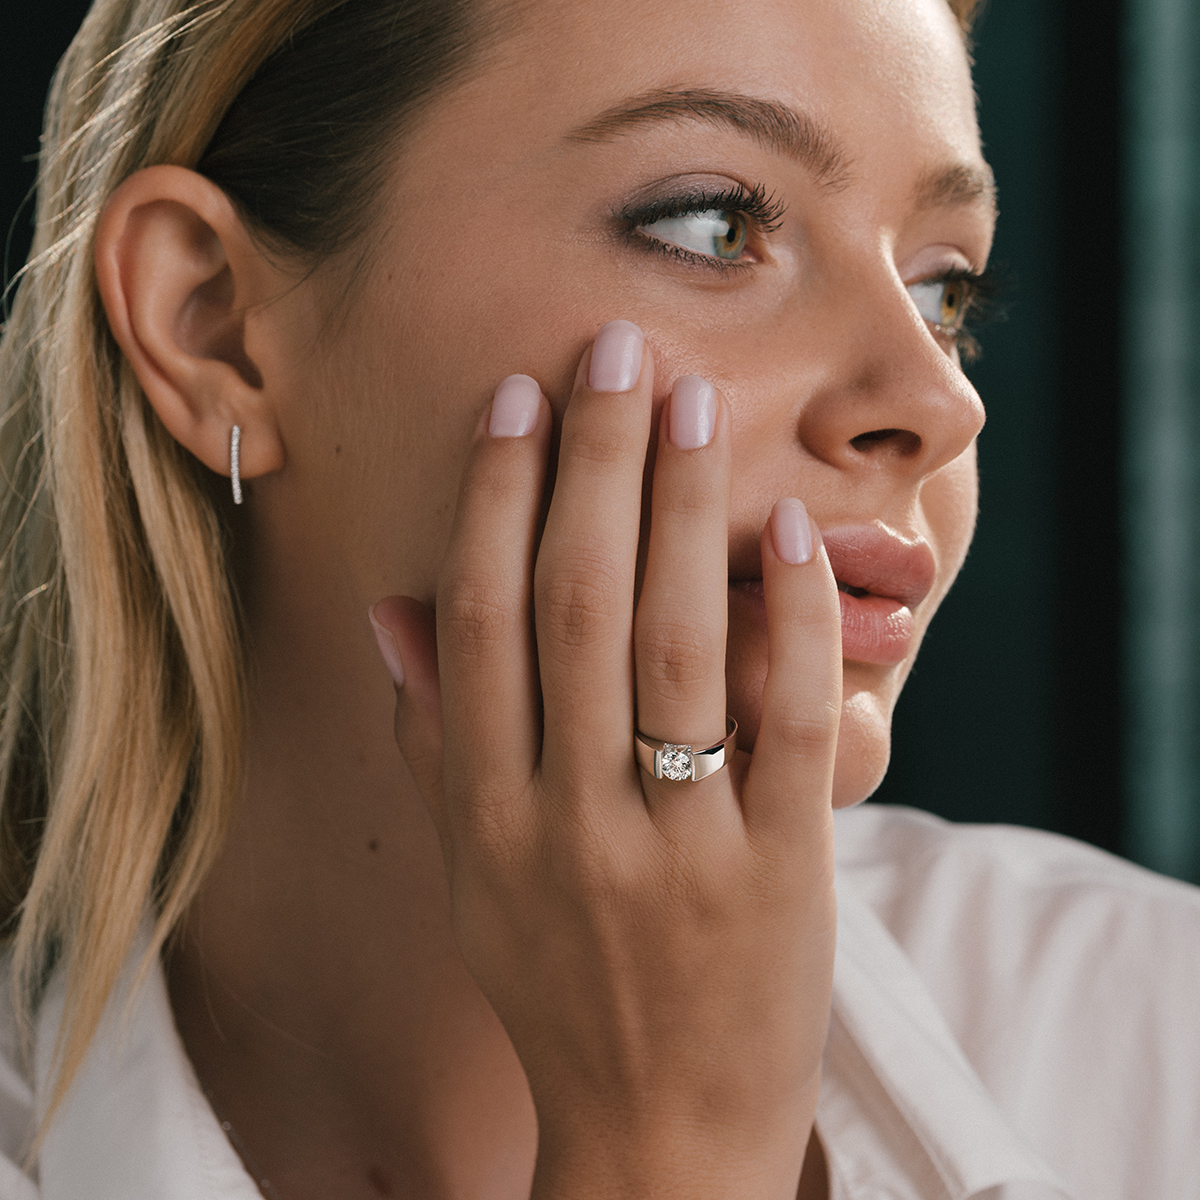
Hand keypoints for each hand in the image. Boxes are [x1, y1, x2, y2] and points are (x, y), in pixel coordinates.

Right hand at [371, 320, 841, 1198]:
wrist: (659, 1127)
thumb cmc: (559, 985)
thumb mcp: (471, 875)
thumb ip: (435, 742)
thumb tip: (395, 611)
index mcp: (485, 815)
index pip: (481, 618)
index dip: (496, 495)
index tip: (519, 396)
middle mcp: (568, 821)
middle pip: (574, 603)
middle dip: (592, 461)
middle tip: (615, 349)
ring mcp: (675, 847)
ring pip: (674, 643)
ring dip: (680, 507)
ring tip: (690, 400)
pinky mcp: (777, 874)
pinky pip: (781, 726)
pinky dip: (788, 619)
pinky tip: (789, 528)